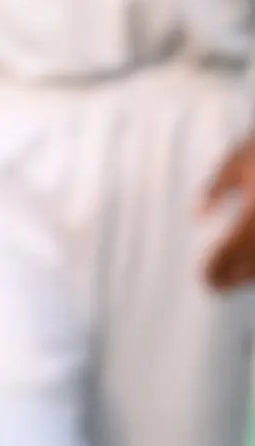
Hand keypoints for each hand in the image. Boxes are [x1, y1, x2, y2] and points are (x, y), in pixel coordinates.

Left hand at [200, 134, 254, 288]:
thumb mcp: (237, 159)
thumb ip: (216, 187)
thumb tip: (196, 214)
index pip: (234, 248)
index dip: (218, 266)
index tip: (202, 277)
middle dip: (234, 277)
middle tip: (211, 286)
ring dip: (250, 275)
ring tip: (230, 279)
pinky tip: (251, 266)